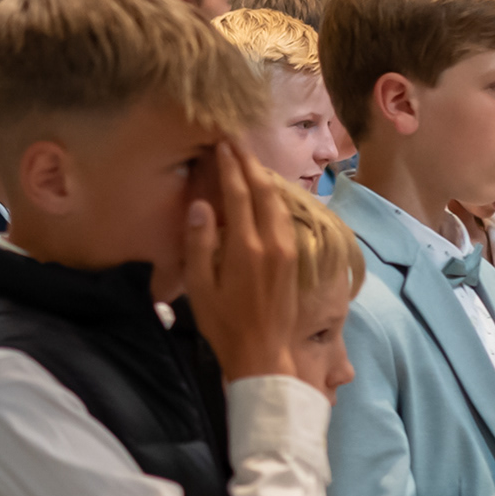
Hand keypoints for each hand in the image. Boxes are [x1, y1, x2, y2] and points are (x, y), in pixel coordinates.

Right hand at [179, 140, 305, 379]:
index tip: (221, 144)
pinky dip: (273, 196)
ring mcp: (288, 249)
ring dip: (263, 176)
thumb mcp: (200, 287)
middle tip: (235, 141)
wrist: (264, 354)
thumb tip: (201, 205)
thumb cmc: (224, 325)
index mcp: (245, 247)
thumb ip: (200, 243)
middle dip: (249, 162)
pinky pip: (285, 215)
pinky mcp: (295, 258)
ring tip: (249, 160)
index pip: (238, 193)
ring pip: (278, 200)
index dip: (230, 166)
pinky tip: (265, 192)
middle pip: (263, 189)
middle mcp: (272, 241)